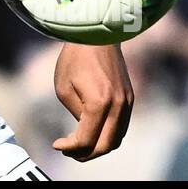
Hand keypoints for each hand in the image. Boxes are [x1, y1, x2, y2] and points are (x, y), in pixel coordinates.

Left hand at [52, 43, 133, 160]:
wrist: (97, 34)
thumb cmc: (75, 58)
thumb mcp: (64, 88)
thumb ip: (75, 114)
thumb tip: (83, 131)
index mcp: (99, 103)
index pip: (86, 140)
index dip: (70, 148)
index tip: (57, 145)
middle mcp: (118, 106)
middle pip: (105, 146)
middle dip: (86, 154)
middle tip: (69, 151)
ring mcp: (127, 102)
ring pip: (117, 139)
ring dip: (99, 146)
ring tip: (79, 143)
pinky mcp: (130, 98)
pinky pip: (121, 126)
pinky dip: (108, 134)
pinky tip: (92, 130)